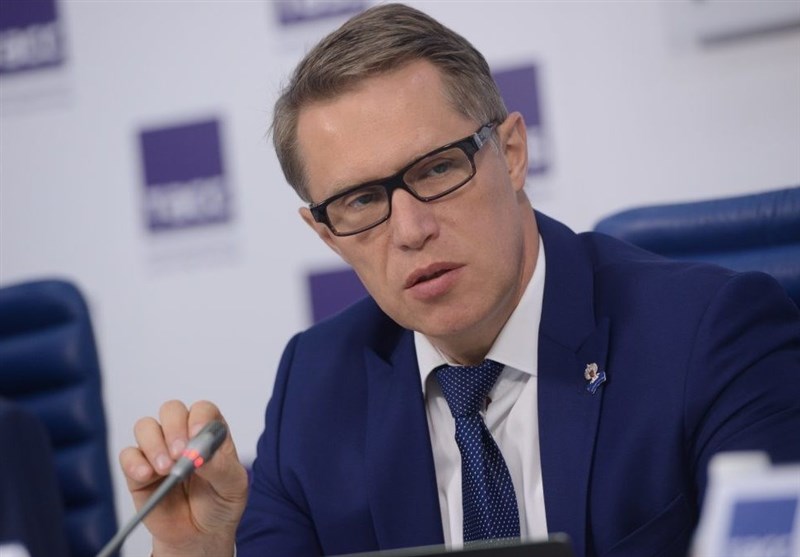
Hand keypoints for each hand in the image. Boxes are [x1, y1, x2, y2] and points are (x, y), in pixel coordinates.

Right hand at [119, 400, 248, 556]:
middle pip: (171, 410)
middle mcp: (183, 436)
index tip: (197, 434)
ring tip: (166, 470)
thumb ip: (220, 467)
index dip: (199, 417)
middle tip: (179, 453)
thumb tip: (201, 453)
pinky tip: (146, 475)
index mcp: (210, 434)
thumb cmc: (220, 503)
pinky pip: (128, 455)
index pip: (202, 410)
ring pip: (146, 426)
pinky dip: (134, 463)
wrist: (200, 535)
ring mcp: (159, 450)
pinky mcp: (139, 470)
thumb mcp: (233, 486)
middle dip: (174, 427)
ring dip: (154, 444)